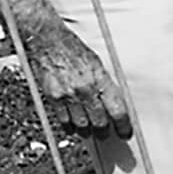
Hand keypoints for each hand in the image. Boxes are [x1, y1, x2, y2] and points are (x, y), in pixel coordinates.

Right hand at [13, 13, 131, 140]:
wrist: (48, 41)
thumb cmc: (72, 49)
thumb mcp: (96, 64)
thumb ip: (104, 85)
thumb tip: (113, 104)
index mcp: (100, 79)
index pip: (117, 110)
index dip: (123, 126)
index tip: (125, 132)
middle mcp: (85, 89)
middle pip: (100, 123)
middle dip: (104, 131)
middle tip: (105, 132)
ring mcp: (68, 95)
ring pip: (82, 126)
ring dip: (87, 131)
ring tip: (89, 130)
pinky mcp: (53, 98)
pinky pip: (64, 122)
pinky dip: (70, 127)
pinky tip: (73, 126)